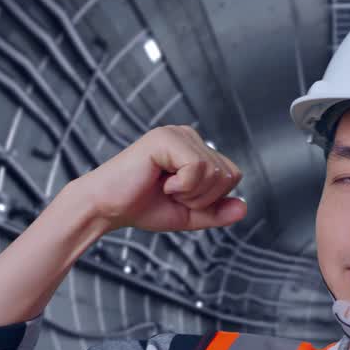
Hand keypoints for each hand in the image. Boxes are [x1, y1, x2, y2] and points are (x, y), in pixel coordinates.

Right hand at [79, 125, 245, 232]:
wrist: (106, 208)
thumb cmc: (141, 207)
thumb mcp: (188, 215)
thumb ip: (217, 212)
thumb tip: (244, 207)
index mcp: (195, 149)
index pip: (232, 175)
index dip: (211, 198)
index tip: (180, 197)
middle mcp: (189, 136)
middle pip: (228, 174)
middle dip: (202, 198)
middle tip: (170, 194)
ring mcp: (177, 134)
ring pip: (215, 172)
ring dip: (190, 193)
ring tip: (164, 188)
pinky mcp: (165, 138)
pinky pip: (198, 168)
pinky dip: (182, 186)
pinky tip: (160, 182)